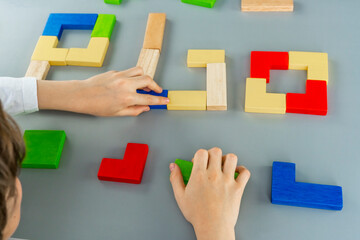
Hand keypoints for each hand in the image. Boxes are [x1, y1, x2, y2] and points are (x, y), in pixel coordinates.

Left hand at [37, 67, 168, 115]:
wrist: (81, 95)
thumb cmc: (97, 106)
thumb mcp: (117, 113)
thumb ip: (134, 110)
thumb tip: (145, 108)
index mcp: (127, 97)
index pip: (149, 98)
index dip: (160, 100)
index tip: (166, 100)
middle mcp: (126, 85)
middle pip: (148, 80)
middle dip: (156, 85)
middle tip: (157, 90)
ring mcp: (121, 76)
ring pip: (140, 71)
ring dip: (145, 78)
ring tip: (144, 85)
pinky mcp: (116, 71)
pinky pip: (130, 71)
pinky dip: (134, 76)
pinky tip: (130, 83)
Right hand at [169, 148, 250, 239]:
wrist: (213, 227)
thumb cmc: (197, 214)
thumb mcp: (180, 196)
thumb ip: (175, 178)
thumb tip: (173, 166)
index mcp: (199, 175)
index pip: (201, 152)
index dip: (199, 155)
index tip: (198, 162)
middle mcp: (214, 175)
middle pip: (216, 151)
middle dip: (212, 154)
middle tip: (211, 162)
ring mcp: (228, 180)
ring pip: (232, 158)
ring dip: (227, 159)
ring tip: (224, 165)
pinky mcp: (238, 187)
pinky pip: (245, 172)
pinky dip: (242, 170)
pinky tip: (236, 173)